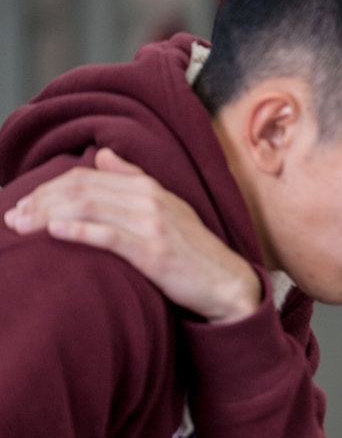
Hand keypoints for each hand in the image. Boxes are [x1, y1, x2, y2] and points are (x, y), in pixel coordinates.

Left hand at [3, 148, 261, 323]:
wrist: (225, 282)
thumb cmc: (191, 250)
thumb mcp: (168, 207)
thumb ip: (135, 179)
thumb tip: (105, 155)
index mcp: (149, 188)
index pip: (88, 177)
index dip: (50, 187)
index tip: (24, 202)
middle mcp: (150, 199)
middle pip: (82, 190)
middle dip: (40, 201)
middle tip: (12, 216)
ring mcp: (152, 224)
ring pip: (89, 209)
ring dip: (47, 215)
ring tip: (21, 226)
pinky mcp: (153, 251)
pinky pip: (108, 236)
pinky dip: (77, 231)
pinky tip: (53, 233)